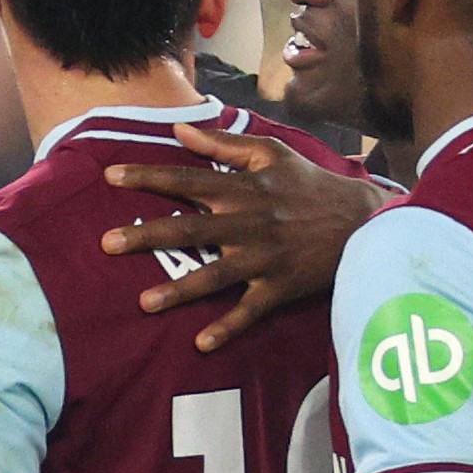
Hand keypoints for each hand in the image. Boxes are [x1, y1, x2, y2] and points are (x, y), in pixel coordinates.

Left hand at [101, 123, 388, 351]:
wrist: (365, 220)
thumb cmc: (310, 184)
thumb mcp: (271, 153)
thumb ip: (223, 142)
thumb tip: (178, 128)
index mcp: (242, 189)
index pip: (187, 179)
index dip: (149, 176)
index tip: (109, 176)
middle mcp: (248, 223)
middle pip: (191, 228)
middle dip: (148, 235)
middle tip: (107, 243)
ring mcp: (264, 258)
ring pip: (215, 275)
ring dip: (180, 290)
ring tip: (144, 303)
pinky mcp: (280, 286)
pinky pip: (251, 311)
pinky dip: (228, 328)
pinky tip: (201, 344)